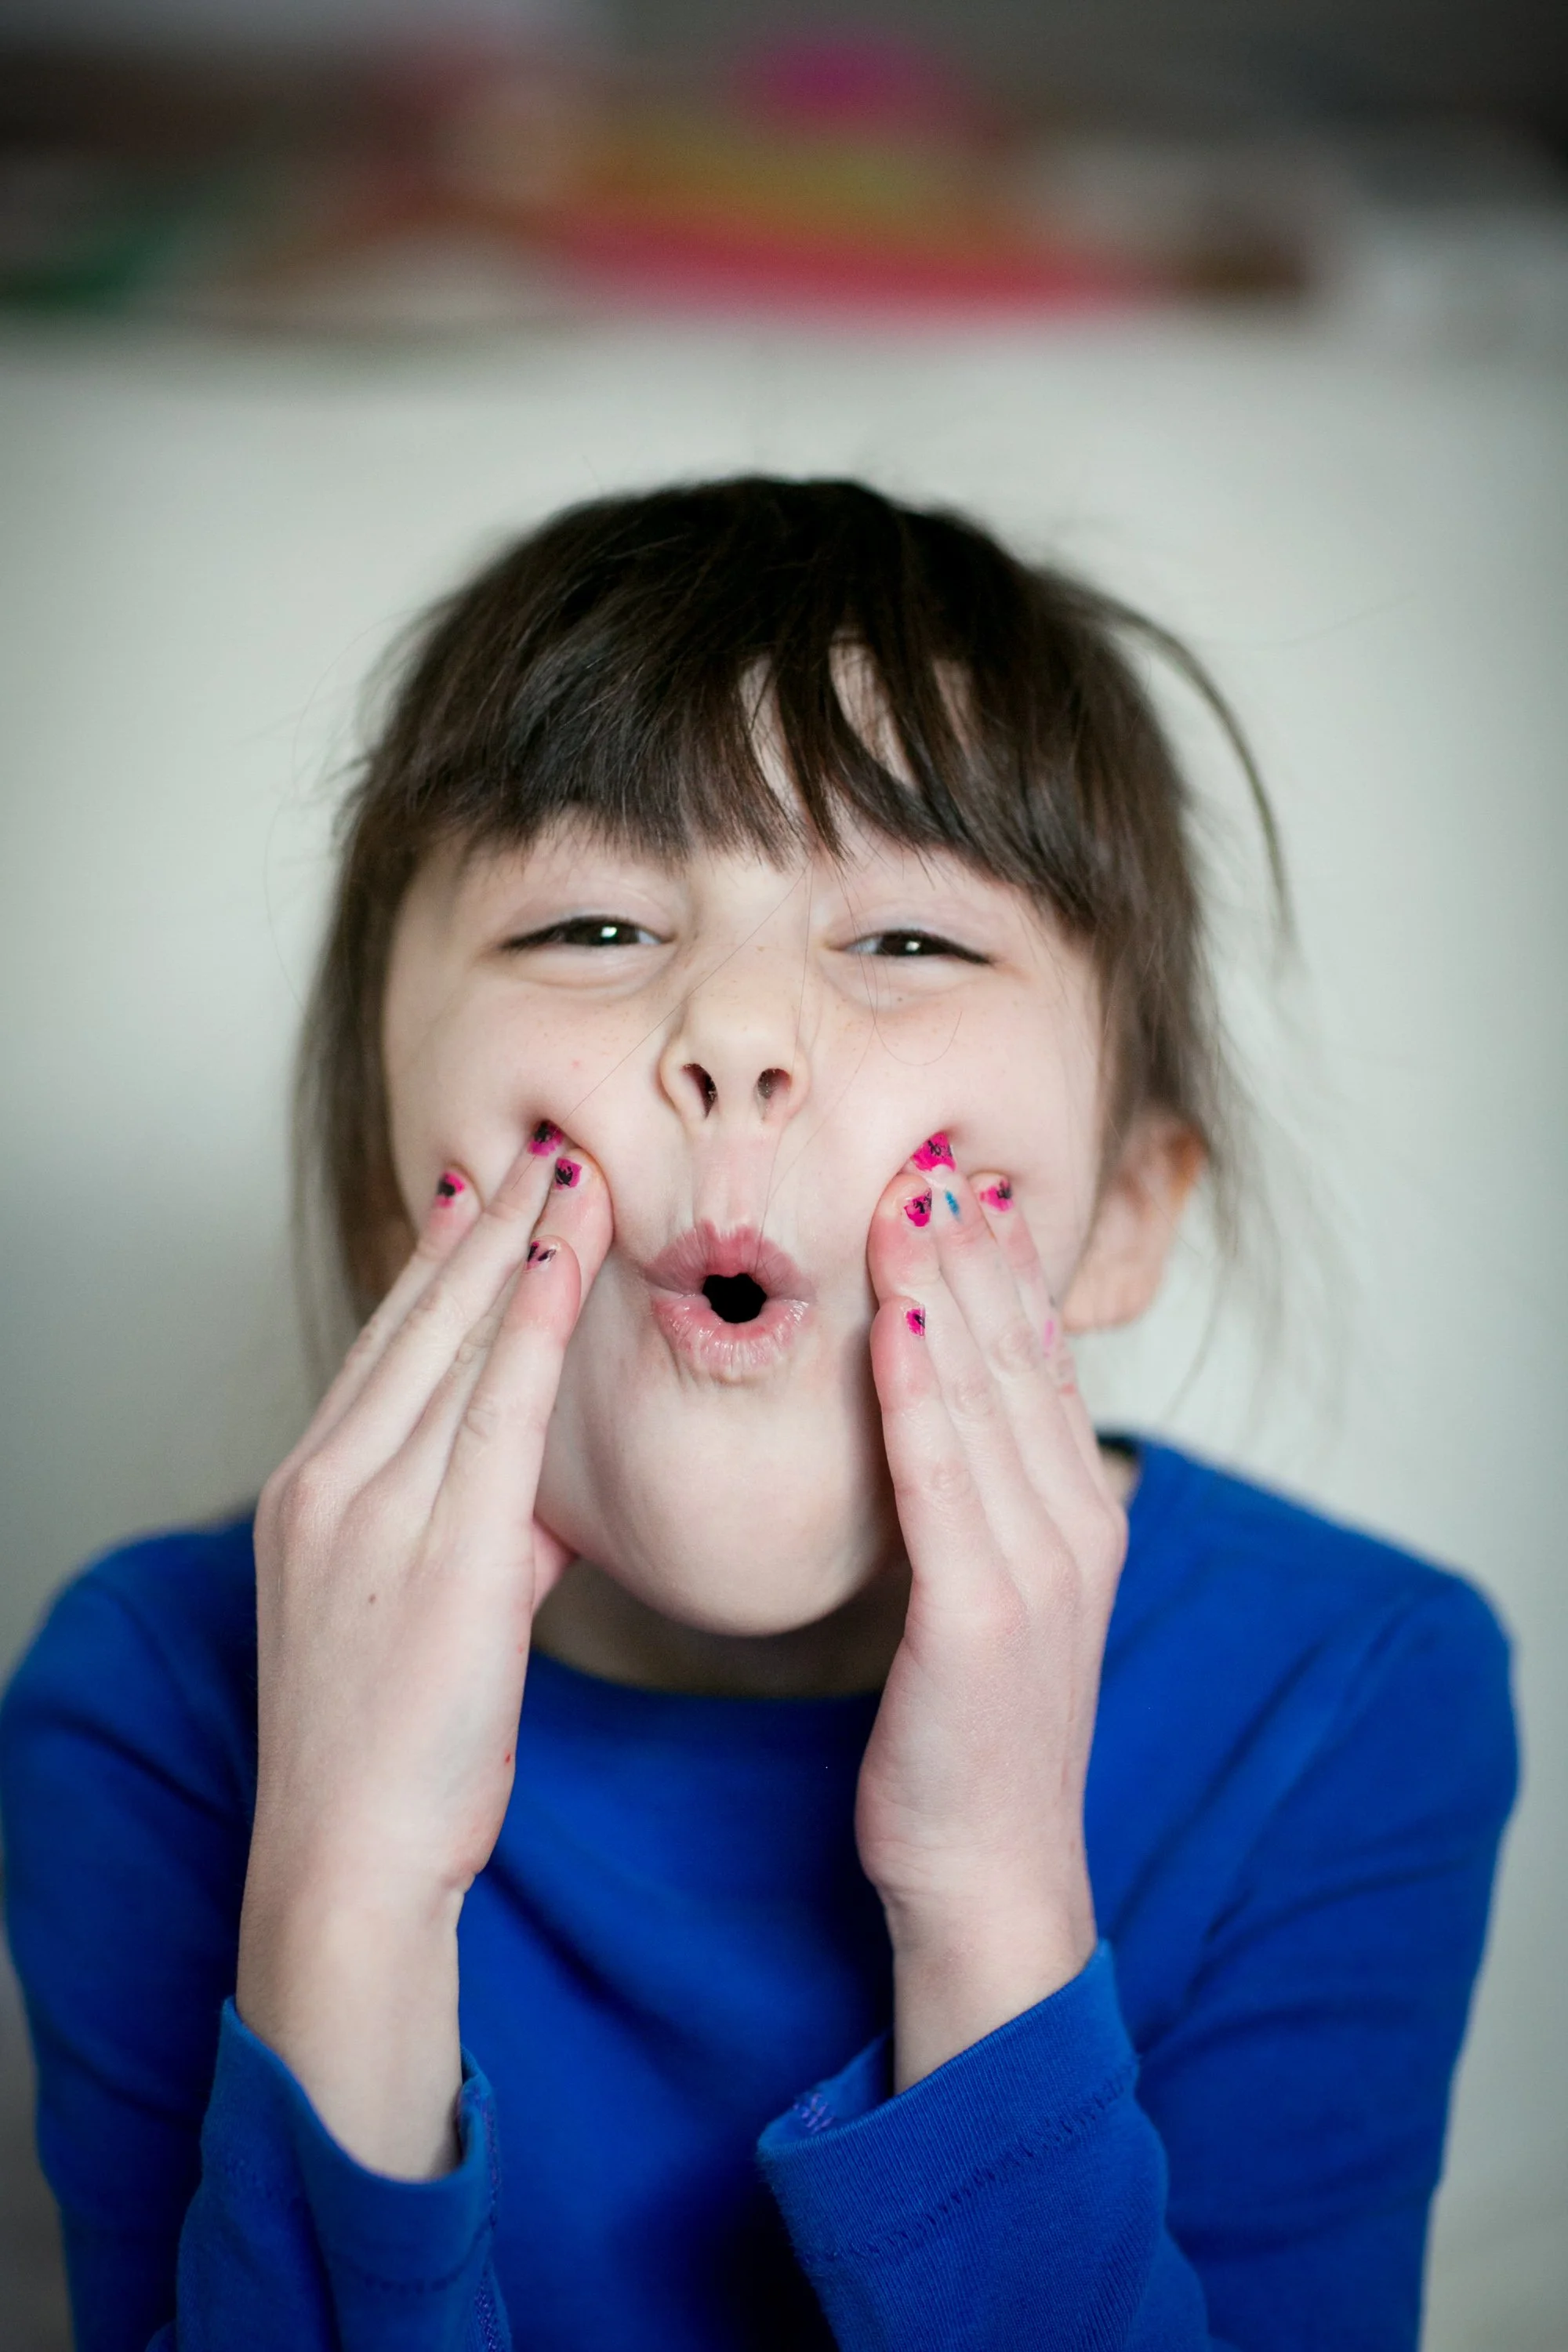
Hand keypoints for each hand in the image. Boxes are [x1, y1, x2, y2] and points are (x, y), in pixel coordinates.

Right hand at [238, 1128, 609, 2173]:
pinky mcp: (437, 1551)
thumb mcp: (416, 1620)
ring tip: (567, 1162)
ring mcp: (372, 1509)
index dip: (444, 1259)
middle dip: (482, 1222)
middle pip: (415, 1320)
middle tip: (540, 1138)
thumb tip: (531, 1510)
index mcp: (313, 1490)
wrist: (344, 1859)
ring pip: (452, 1341)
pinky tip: (563, 1253)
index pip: (388, 1345)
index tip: (490, 1189)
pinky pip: (493, 1405)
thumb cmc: (387, 1751)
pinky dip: (527, 1318)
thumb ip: (471, 1543)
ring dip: (515, 1241)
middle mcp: (329, 1479)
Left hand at [856, 1137, 1126, 2091]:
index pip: (1038, 1355)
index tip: (947, 1175)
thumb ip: (972, 1496)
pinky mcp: (983, 1615)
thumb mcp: (986, 1592)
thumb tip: (921, 1400)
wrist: (991, 1875)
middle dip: (968, 1244)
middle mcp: (1075, 1523)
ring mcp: (1040, 1568)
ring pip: (985, 1393)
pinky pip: (944, 1478)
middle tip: (920, 1144)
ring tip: (904, 1191)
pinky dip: (922, 1390)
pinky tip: (899, 1317)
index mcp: (1080, 1513)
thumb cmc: (966, 1735)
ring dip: (944, 1285)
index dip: (995, 1260)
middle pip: (1018, 1353)